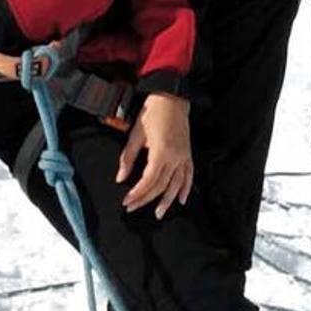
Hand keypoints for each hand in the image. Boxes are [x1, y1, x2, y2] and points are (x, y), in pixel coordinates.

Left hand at [116, 92, 195, 215]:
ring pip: (176, 184)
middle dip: (146, 199)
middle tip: (133, 208)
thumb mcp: (136, 134)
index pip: (149, 180)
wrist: (172, 98)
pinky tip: (182, 200)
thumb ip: (128, 158)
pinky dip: (186, 188)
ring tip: (159, 213)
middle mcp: (175, 157)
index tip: (126, 201)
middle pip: (161, 185)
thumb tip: (121, 178)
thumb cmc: (152, 113)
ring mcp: (184, 156)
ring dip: (168, 201)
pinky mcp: (188, 154)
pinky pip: (189, 175)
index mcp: (161, 152)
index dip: (137, 193)